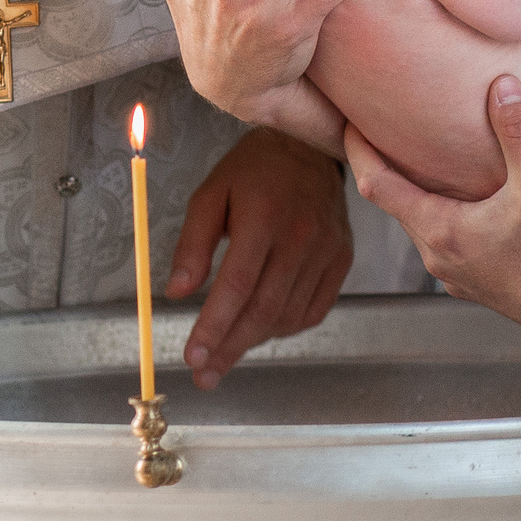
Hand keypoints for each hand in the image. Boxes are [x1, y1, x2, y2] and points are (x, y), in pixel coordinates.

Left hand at [166, 127, 353, 388]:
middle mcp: (301, 237)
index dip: (214, 326)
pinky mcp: (342, 259)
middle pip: (264, 309)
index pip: (237, 285)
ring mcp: (327, 251)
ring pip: (289, 315)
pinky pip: (313, 310)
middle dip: (230, 348)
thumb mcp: (210, 193)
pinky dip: (285, 327)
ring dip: (255, 340)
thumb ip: (192, 243)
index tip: (192, 357)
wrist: (309, 145)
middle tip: (205, 375)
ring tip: (227, 351)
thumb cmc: (253, 170)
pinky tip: (262, 328)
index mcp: (263, 217)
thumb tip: (178, 293)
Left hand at [344, 76, 520, 341]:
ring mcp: (454, 274)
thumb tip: (503, 86)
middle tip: (382, 128)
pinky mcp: (474, 283)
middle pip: (395, 202)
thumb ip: (517, 133)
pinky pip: (445, 242)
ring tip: (422, 158)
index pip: (376, 184)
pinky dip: (443, 215)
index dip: (357, 150)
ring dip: (419, 192)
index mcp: (439, 230)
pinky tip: (465, 200)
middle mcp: (437, 256)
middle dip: (387, 165)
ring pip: (422, 223)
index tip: (348, 121)